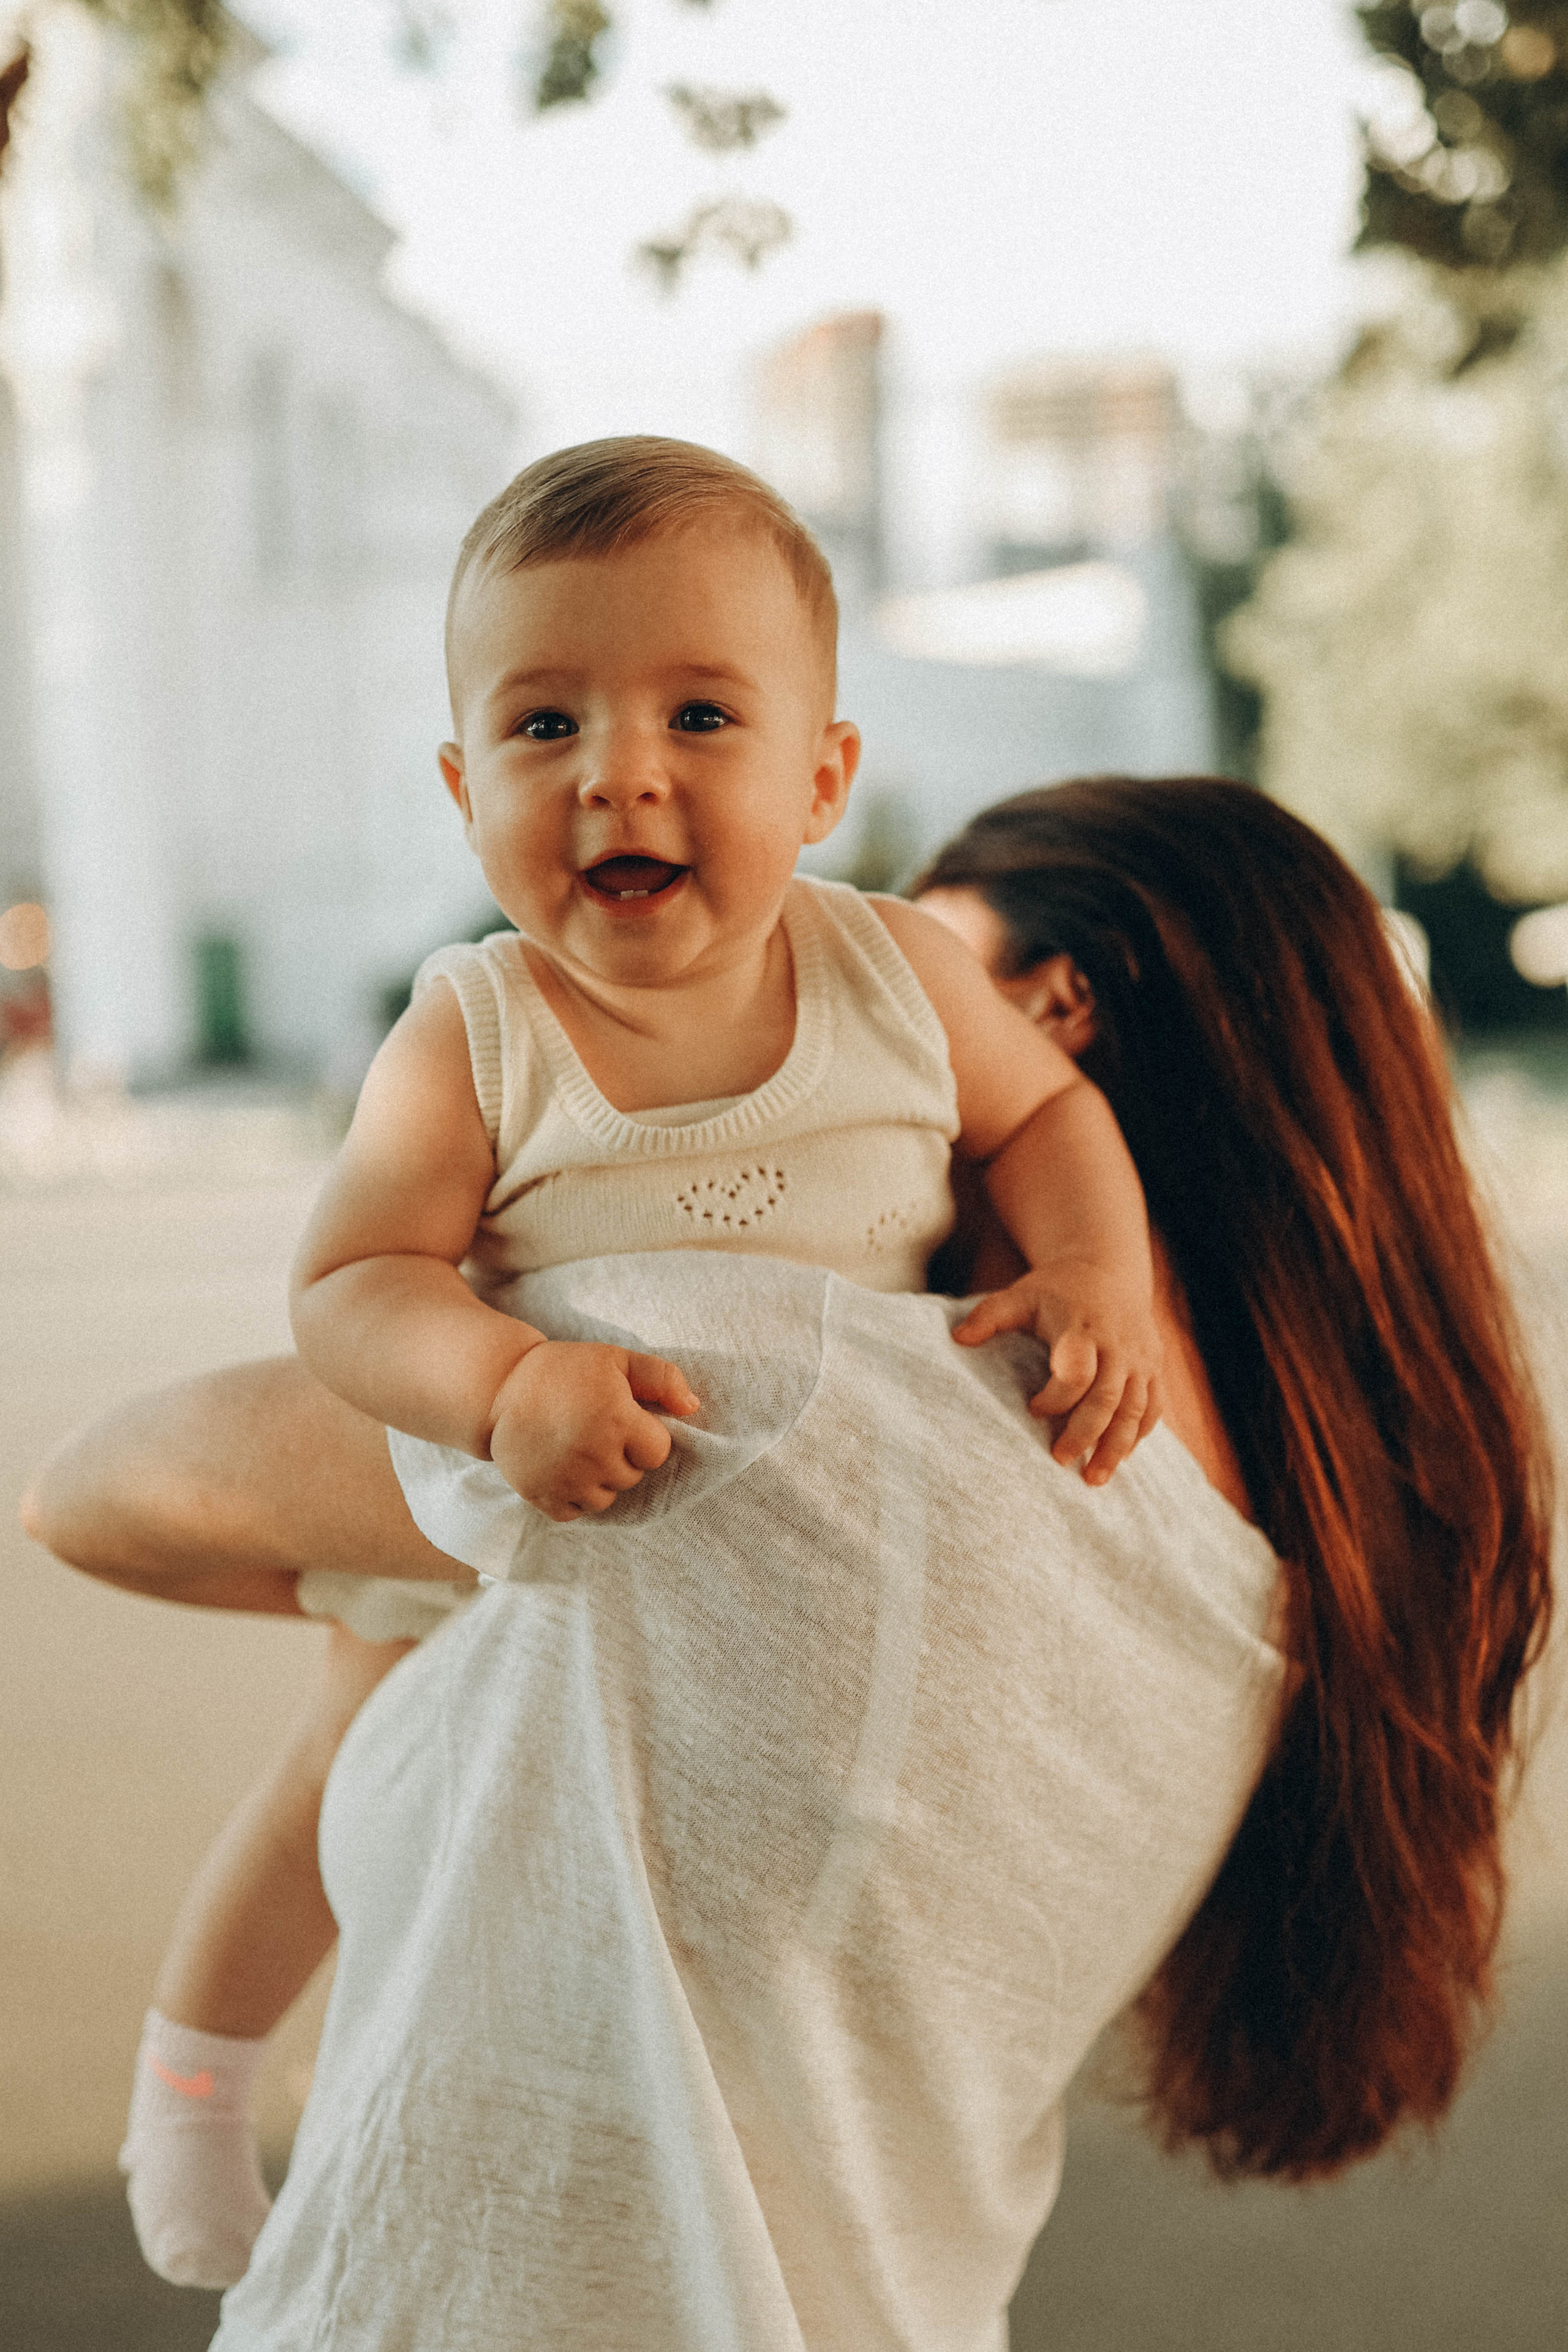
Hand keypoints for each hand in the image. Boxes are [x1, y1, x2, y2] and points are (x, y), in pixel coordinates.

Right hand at [486, 1342, 699, 1522]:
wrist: (500, 1386)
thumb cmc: (567, 1370)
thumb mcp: (617, 1359)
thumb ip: (662, 1378)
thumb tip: (693, 1407)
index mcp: (617, 1418)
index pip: (658, 1452)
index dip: (645, 1436)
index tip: (623, 1419)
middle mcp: (594, 1454)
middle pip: (633, 1477)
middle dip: (622, 1457)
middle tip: (595, 1430)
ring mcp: (566, 1478)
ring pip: (605, 1499)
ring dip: (599, 1480)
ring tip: (578, 1449)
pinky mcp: (541, 1495)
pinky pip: (575, 1512)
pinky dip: (572, 1496)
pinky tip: (562, 1467)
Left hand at [951, 1262, 1161, 1484]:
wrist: (1109, 1270)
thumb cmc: (1055, 1290)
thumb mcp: (1021, 1294)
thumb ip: (990, 1315)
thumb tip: (957, 1339)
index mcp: (1082, 1328)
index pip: (1077, 1372)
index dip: (1056, 1398)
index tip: (1032, 1409)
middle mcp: (1118, 1345)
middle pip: (1107, 1399)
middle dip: (1084, 1435)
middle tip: (1059, 1460)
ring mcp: (1141, 1358)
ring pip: (1135, 1410)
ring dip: (1115, 1447)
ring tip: (1092, 1479)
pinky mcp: (1154, 1367)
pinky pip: (1153, 1408)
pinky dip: (1138, 1435)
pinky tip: (1118, 1457)